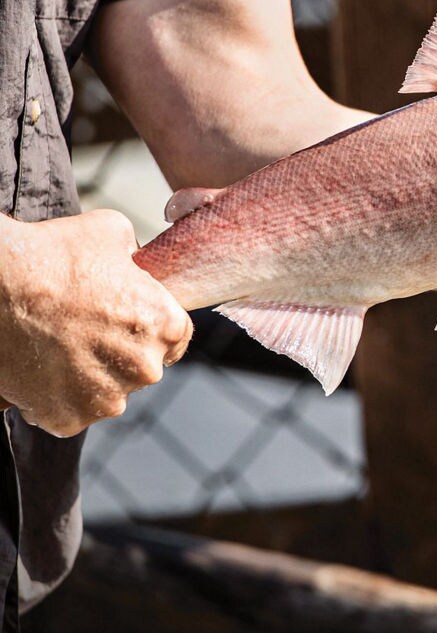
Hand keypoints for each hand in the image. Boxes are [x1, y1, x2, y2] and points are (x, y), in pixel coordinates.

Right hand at [0, 210, 192, 436]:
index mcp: (166, 326)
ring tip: (61, 348)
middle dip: (120, 353)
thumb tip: (138, 262)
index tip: (127, 324)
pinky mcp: (67, 418)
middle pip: (140, 367)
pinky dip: (60, 397)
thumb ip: (138, 257)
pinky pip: (73, 412)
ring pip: (107, 392)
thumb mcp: (114, 234)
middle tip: (86, 332)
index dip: (150, 329)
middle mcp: (145, 369)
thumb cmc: (54, 255)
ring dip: (90, 378)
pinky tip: (45, 369)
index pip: (175, 339)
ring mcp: (106, 399)